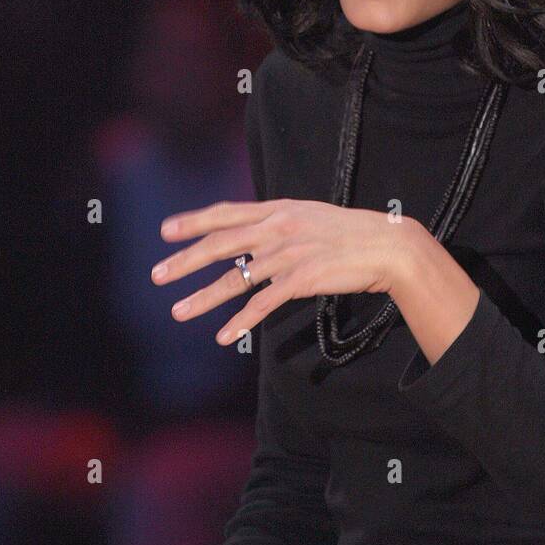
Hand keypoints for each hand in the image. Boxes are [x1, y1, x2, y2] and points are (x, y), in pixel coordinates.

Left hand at [150, 199, 420, 344]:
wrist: (387, 246)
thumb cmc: (351, 233)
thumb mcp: (310, 217)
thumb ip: (280, 223)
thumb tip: (255, 232)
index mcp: (279, 209)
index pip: (227, 214)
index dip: (194, 221)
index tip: (166, 230)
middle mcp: (278, 228)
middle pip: (220, 244)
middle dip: (185, 261)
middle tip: (158, 275)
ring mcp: (288, 253)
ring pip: (235, 278)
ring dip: (203, 297)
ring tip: (178, 311)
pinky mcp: (302, 278)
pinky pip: (263, 302)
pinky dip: (241, 320)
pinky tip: (224, 335)